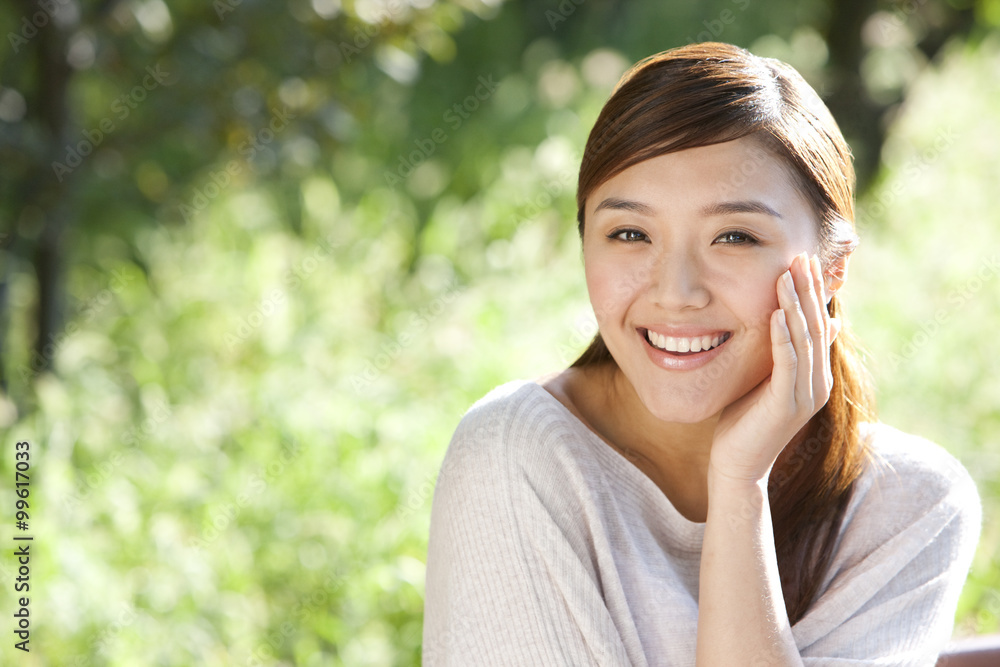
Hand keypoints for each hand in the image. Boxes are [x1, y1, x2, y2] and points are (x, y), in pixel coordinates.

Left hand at [708, 252, 840, 483]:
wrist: (737, 465)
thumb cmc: (745, 421)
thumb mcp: (767, 379)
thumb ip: (784, 353)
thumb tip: (809, 323)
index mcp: (815, 375)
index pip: (817, 324)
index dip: (812, 292)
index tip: (803, 260)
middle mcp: (817, 383)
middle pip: (816, 326)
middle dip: (808, 291)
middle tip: (801, 256)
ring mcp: (804, 395)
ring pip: (804, 341)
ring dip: (795, 306)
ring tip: (787, 275)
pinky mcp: (785, 405)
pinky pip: (787, 364)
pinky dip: (781, 337)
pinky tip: (774, 314)